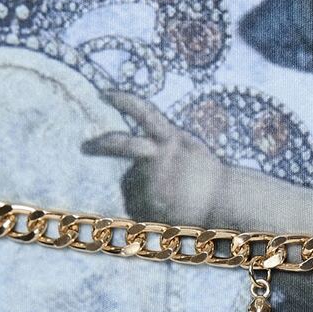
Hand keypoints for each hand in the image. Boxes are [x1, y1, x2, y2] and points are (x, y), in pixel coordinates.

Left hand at [81, 90, 223, 224]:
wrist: (227, 202)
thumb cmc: (211, 180)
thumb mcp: (191, 152)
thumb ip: (169, 146)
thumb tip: (142, 154)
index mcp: (173, 138)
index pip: (143, 113)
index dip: (124, 100)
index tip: (105, 94)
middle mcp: (161, 154)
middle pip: (122, 145)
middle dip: (101, 145)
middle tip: (85, 147)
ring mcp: (154, 178)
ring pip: (129, 184)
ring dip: (137, 195)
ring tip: (159, 205)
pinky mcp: (151, 200)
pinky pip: (136, 206)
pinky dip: (145, 213)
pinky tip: (164, 217)